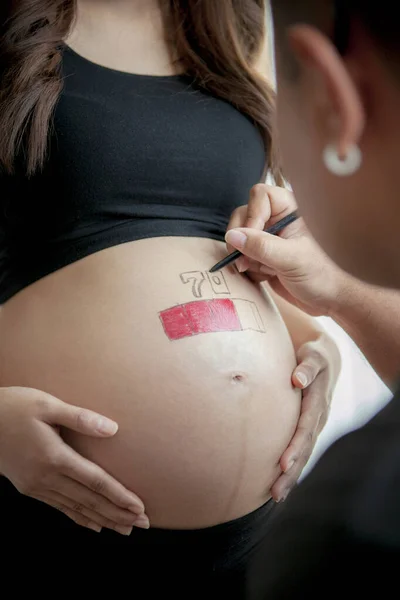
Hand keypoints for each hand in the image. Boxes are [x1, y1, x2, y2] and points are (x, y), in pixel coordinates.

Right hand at [0, 386, 148, 533]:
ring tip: (125, 529)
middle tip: (143, 524)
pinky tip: (93, 524)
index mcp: (54, 457)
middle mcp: (46, 477)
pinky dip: (79, 518)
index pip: (95, 482)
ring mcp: (36, 486)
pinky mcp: (29, 487)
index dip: (119, 496)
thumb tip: (113, 429)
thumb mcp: (47, 405)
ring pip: (76, 508)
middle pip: (89, 501)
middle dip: (118, 514)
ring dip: (103, 519)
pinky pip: (59, 507)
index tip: (139, 507)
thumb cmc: (14, 407)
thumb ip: (81, 418)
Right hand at [225, 184, 349, 316]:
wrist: (330, 301)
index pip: (260, 196)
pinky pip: (243, 257)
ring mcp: (269, 239)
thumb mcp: (292, 259)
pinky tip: (264, 277)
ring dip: (244, 257)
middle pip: (243, 216)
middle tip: (245, 262)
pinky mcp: (264, 257)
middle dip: (241, 241)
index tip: (252, 239)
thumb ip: (262, 246)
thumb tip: (231, 235)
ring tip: (263, 271)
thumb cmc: (323, 276)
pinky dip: (248, 269)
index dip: (252, 215)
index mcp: (290, 211)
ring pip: (240, 238)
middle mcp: (278, 221)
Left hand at [271, 334, 339, 501]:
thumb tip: (297, 378)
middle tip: (277, 491)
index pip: (305, 428)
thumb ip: (307, 367)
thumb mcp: (312, 356)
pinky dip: (292, 468)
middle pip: (305, 448)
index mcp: (318, 402)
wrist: (325, 359)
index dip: (295, 446)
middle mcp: (318, 418)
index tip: (283, 463)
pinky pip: (301, 450)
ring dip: (291, 475)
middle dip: (291, 471)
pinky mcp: (308, 428)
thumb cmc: (312, 355)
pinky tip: (280, 483)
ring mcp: (315, 425)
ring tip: (277, 495)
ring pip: (304, 454)